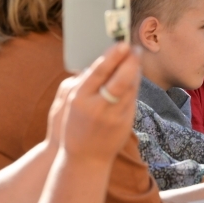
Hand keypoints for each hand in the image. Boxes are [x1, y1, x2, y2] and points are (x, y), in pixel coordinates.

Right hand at [55, 43, 140, 160]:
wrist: (84, 159)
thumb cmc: (74, 125)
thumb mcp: (68, 102)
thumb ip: (82, 82)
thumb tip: (98, 60)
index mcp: (79, 98)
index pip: (99, 72)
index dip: (113, 56)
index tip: (122, 43)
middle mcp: (97, 106)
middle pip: (120, 78)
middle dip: (129, 61)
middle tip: (135, 48)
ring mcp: (113, 115)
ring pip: (130, 87)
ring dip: (135, 70)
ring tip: (135, 57)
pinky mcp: (125, 122)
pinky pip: (133, 98)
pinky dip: (135, 84)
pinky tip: (135, 74)